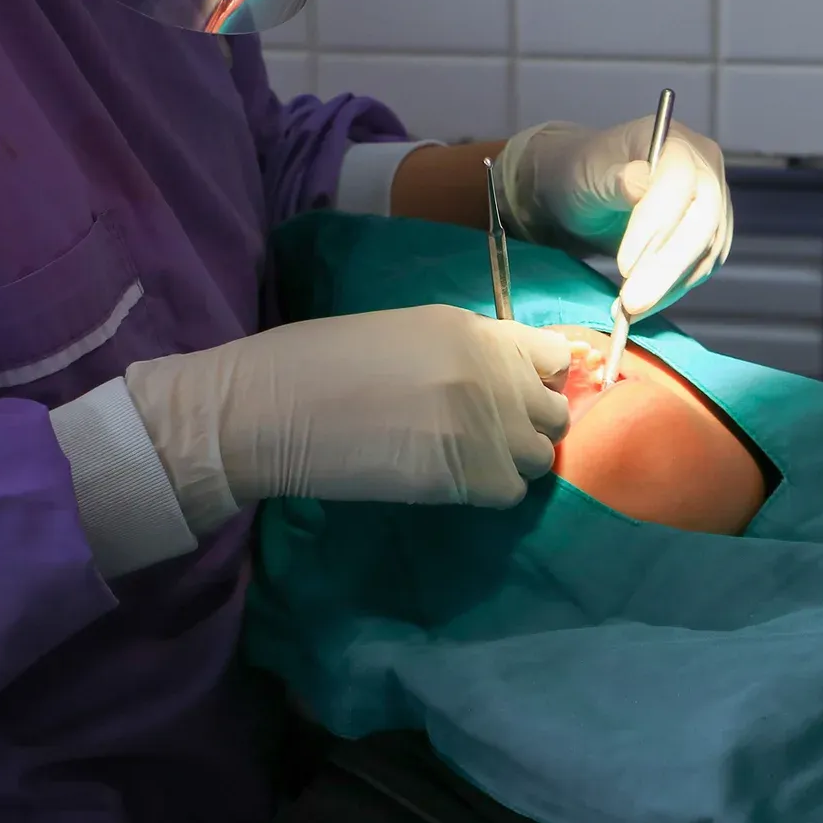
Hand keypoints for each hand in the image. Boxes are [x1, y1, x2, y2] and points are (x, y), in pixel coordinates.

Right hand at [124, 306, 571, 525]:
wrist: (269, 408)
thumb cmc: (314, 364)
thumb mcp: (402, 335)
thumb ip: (459, 354)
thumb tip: (493, 383)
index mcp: (471, 329)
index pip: (552, 356)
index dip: (538, 382)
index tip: (515, 398)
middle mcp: (492, 370)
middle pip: (553, 412)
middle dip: (527, 428)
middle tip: (487, 440)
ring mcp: (486, 422)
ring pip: (537, 455)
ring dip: (510, 463)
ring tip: (466, 464)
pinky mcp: (470, 473)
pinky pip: (510, 491)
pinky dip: (488, 493)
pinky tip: (450, 485)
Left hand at [495, 119, 733, 318]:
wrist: (585, 191)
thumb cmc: (582, 173)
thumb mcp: (587, 172)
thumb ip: (614, 177)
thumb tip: (640, 181)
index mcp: (675, 141)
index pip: (680, 182)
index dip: (657, 224)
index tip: (626, 264)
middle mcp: (704, 168)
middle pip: (702, 221)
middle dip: (667, 267)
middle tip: (633, 302)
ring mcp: (711, 203)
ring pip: (706, 251)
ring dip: (669, 285)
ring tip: (631, 308)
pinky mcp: (708, 235)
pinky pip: (700, 267)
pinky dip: (673, 290)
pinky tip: (645, 304)